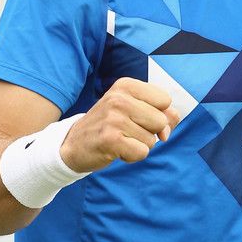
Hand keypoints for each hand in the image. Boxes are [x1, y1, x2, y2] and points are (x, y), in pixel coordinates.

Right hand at [60, 77, 180, 170]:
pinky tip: (116, 149)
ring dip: (139, 145)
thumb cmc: (110, 125)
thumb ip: (161, 114)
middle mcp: (118, 98)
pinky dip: (132, 156)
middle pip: (161, 121)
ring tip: (120, 139)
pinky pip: (142, 152)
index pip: (165, 100)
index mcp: (126, 85)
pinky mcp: (110, 139)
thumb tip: (167, 131)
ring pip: (152, 140)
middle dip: (150, 132)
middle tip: (127, 131)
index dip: (159, 114)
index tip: (139, 118)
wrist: (74, 143)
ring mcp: (113, 118)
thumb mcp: (134, 110)